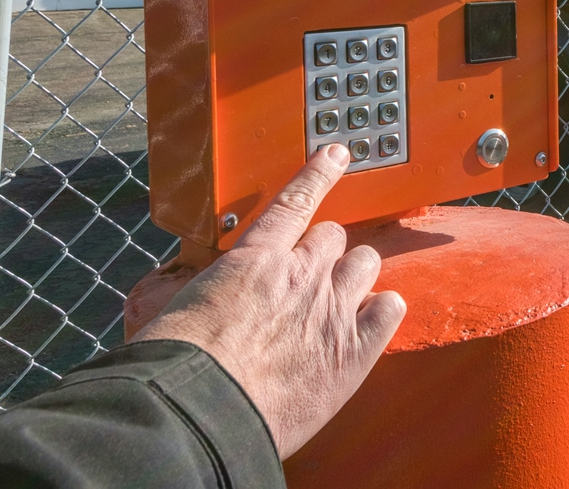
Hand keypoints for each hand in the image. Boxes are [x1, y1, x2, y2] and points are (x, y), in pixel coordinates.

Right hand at [134, 144, 406, 458]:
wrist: (201, 413)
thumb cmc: (178, 366)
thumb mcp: (185, 308)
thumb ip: (218, 289)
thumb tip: (217, 298)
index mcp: (255, 259)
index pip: (296, 202)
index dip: (320, 174)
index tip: (337, 154)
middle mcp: (302, 273)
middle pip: (334, 237)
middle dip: (323, 252)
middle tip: (308, 280)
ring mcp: (333, 308)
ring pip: (365, 264)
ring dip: (353, 275)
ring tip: (337, 300)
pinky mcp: (354, 349)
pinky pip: (390, 309)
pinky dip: (381, 311)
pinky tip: (370, 321)